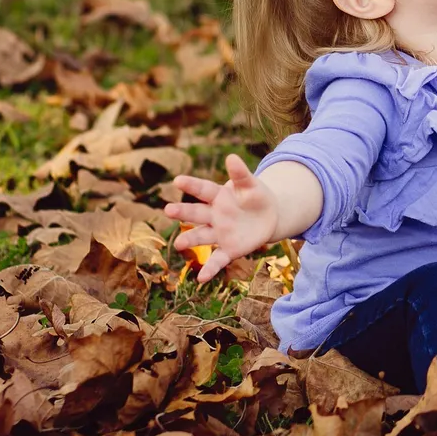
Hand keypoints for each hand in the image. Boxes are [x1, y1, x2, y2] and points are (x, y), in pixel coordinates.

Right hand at [164, 154, 280, 281]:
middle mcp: (214, 215)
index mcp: (219, 196)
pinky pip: (217, 260)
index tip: (177, 180)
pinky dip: (210, 269)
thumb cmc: (256, 197)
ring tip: (179, 244)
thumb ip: (241, 174)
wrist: (269, 217)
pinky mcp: (228, 249)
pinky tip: (201, 278)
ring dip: (190, 240)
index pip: (203, 190)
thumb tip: (231, 157)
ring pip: (201, 237)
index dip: (191, 185)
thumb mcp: (251, 185)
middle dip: (183, 212)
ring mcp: (219, 233)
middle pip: (197, 214)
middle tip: (168, 210)